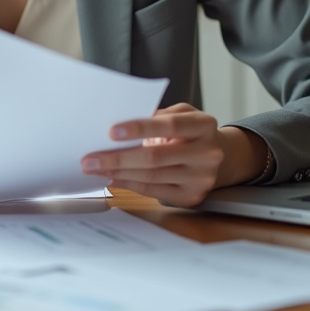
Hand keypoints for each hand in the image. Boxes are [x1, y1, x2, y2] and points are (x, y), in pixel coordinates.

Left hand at [80, 104, 265, 206]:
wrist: (218, 157)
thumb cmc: (190, 132)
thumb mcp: (182, 114)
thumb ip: (157, 115)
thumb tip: (121, 122)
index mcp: (204, 126)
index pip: (169, 125)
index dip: (140, 128)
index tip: (111, 132)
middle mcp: (207, 153)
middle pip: (155, 157)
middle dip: (118, 158)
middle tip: (90, 158)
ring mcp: (201, 178)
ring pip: (151, 176)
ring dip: (118, 173)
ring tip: (96, 169)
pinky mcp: (191, 196)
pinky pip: (154, 191)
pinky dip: (129, 184)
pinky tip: (113, 178)